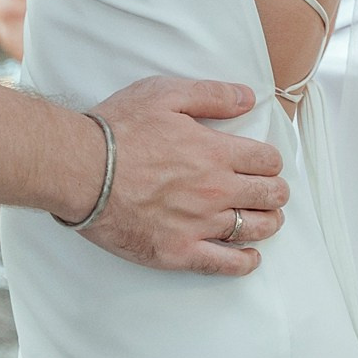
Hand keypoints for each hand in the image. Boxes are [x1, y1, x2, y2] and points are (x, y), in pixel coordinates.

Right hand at [81, 78, 287, 277]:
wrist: (81, 170)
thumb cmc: (118, 130)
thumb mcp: (164, 94)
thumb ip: (211, 94)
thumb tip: (247, 97)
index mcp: (215, 152)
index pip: (267, 161)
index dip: (271, 161)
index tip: (265, 163)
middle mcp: (215, 190)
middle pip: (269, 195)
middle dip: (275, 191)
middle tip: (270, 191)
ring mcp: (199, 224)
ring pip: (254, 229)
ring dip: (268, 222)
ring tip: (266, 219)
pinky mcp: (179, 251)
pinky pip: (225, 264)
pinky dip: (244, 261)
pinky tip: (249, 256)